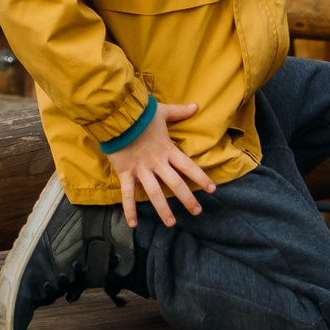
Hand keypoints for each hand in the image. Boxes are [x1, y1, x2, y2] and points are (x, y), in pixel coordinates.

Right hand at [107, 102, 214, 228]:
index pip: (189, 166)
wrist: (117, 116)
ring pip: (154, 193)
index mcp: (168, 150)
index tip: (213, 189)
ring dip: (163, 209)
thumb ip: (180, 111)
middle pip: (175, 184)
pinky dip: (129, 210)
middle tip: (197, 212)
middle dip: (187, 199)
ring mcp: (141, 170)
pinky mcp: (125, 173)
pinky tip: (133, 224)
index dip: (201, 178)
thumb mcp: (163, 111)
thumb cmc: (140, 114)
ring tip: (171, 223)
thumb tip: (196, 105)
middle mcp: (157, 163)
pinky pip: (127, 194)